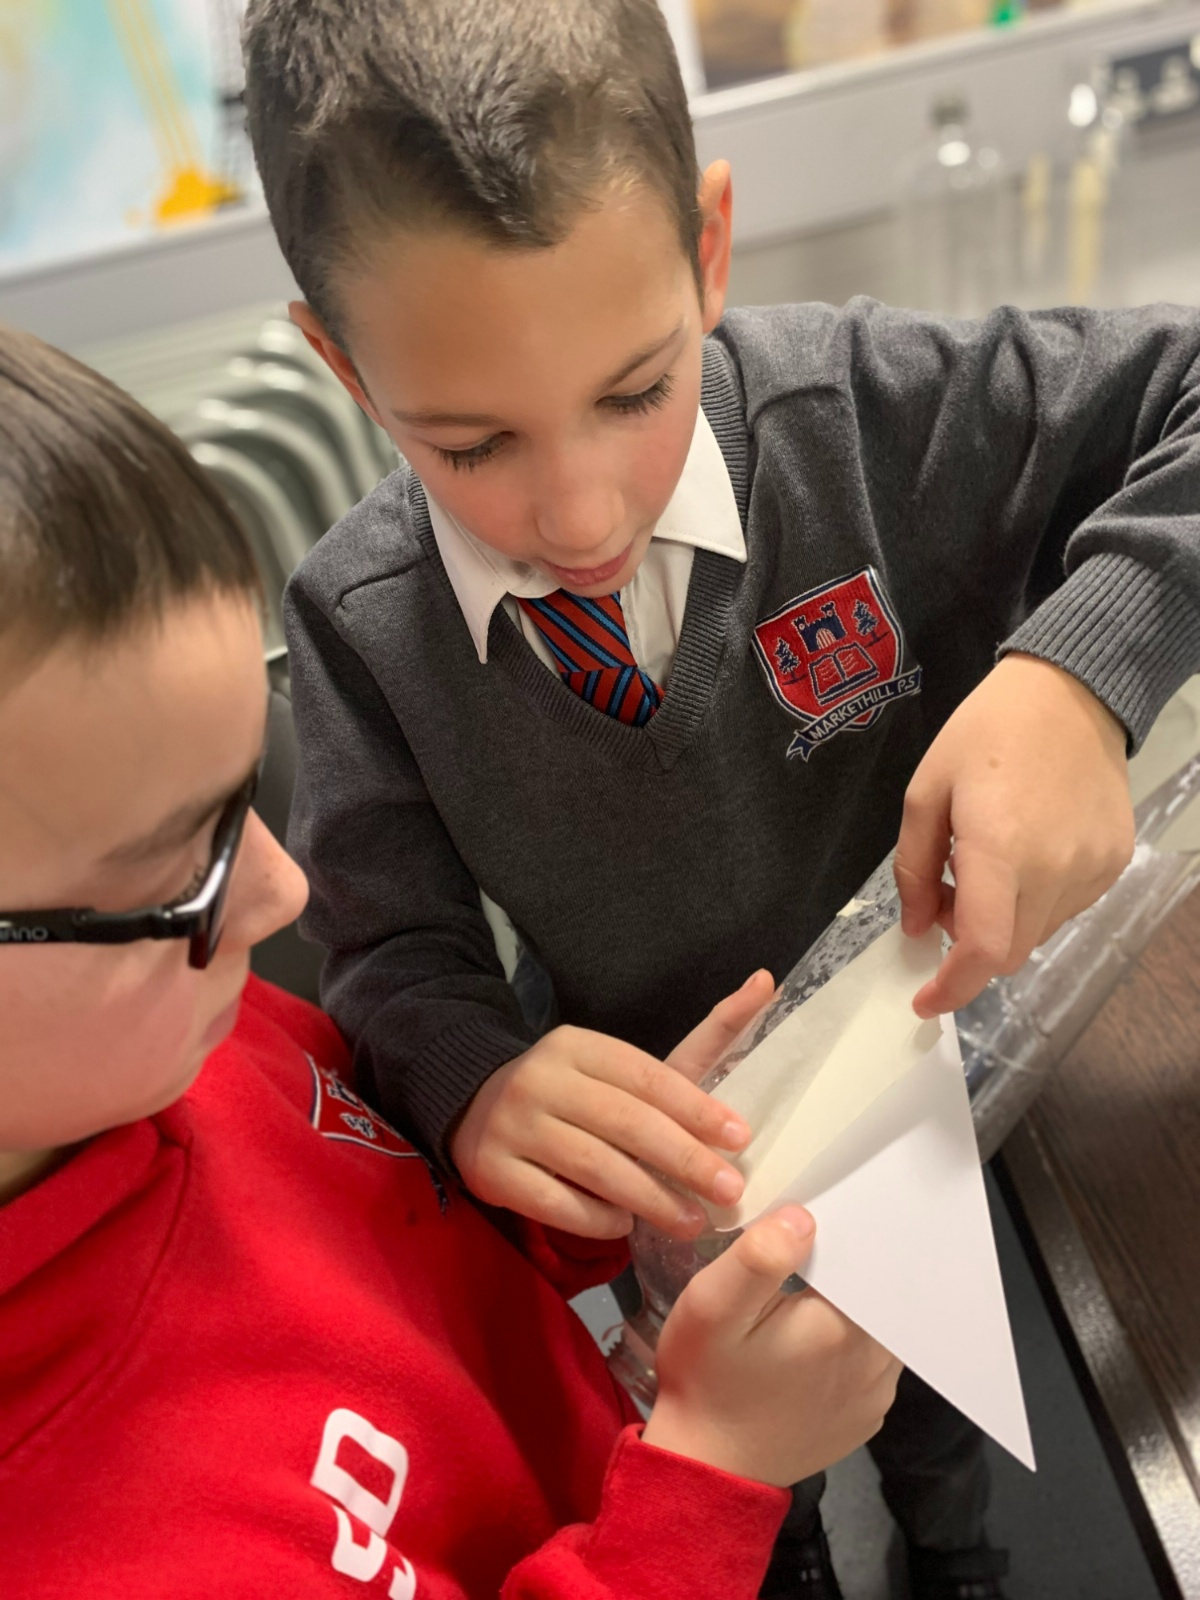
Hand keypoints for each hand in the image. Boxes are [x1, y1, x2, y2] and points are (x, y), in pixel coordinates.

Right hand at [449, 972, 774, 1239]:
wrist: (474, 1109)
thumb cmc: (576, 1093)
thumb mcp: (625, 1065)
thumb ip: (703, 1033)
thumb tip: (767, 982)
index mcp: (577, 1045)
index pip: (644, 1075)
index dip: (695, 1107)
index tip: (740, 1138)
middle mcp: (541, 1078)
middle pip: (624, 1121)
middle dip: (684, 1159)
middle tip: (729, 1191)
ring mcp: (511, 1125)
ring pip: (594, 1166)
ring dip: (651, 1199)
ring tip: (692, 1222)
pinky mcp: (492, 1171)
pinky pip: (556, 1203)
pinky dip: (598, 1219)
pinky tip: (627, 1226)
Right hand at [643, 1207, 900, 1485]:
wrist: (708, 1467)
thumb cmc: (706, 1381)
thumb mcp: (713, 1305)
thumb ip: (759, 1256)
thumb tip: (804, 1218)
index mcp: (843, 1329)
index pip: (865, 1258)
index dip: (842, 1232)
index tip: (813, 1220)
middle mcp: (876, 1364)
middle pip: (878, 1290)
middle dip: (848, 1265)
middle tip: (806, 1250)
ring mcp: (876, 1395)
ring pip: (879, 1324)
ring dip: (854, 1303)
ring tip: (811, 1291)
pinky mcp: (867, 1416)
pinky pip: (872, 1360)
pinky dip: (852, 1340)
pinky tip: (813, 1339)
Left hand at [895, 653, 1133, 1017]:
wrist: (1072, 692)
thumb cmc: (985, 733)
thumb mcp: (926, 791)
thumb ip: (914, 867)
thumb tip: (917, 928)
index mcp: (1000, 848)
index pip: (984, 950)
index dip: (953, 988)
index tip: (926, 1000)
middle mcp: (1056, 868)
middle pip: (1010, 952)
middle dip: (969, 948)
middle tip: (946, 899)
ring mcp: (1094, 868)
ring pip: (1039, 932)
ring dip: (1004, 922)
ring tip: (986, 865)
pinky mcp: (1116, 861)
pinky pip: (1068, 907)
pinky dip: (1037, 901)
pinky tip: (1026, 853)